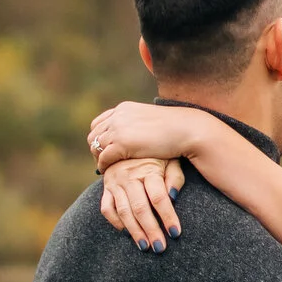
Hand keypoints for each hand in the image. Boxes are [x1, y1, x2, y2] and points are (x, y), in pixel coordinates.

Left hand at [87, 100, 202, 169]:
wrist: (187, 130)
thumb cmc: (175, 129)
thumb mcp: (150, 122)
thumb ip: (137, 125)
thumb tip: (131, 134)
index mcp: (124, 109)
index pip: (100, 123)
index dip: (100, 137)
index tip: (105, 149)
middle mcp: (118, 116)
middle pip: (94, 134)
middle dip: (96, 148)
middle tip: (103, 162)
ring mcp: (118, 129)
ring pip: (96, 146)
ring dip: (99, 158)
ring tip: (106, 168)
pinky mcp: (122, 144)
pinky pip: (104, 157)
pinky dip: (103, 166)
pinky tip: (109, 172)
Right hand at [99, 158, 185, 249]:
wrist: (131, 141)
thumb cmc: (158, 154)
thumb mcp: (170, 160)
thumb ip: (175, 177)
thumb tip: (173, 197)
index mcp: (148, 169)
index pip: (159, 197)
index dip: (168, 216)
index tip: (176, 233)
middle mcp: (129, 176)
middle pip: (140, 208)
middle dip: (151, 230)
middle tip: (160, 248)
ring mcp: (115, 182)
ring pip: (124, 211)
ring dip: (134, 231)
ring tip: (145, 246)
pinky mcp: (106, 187)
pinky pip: (106, 208)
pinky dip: (115, 222)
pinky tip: (126, 233)